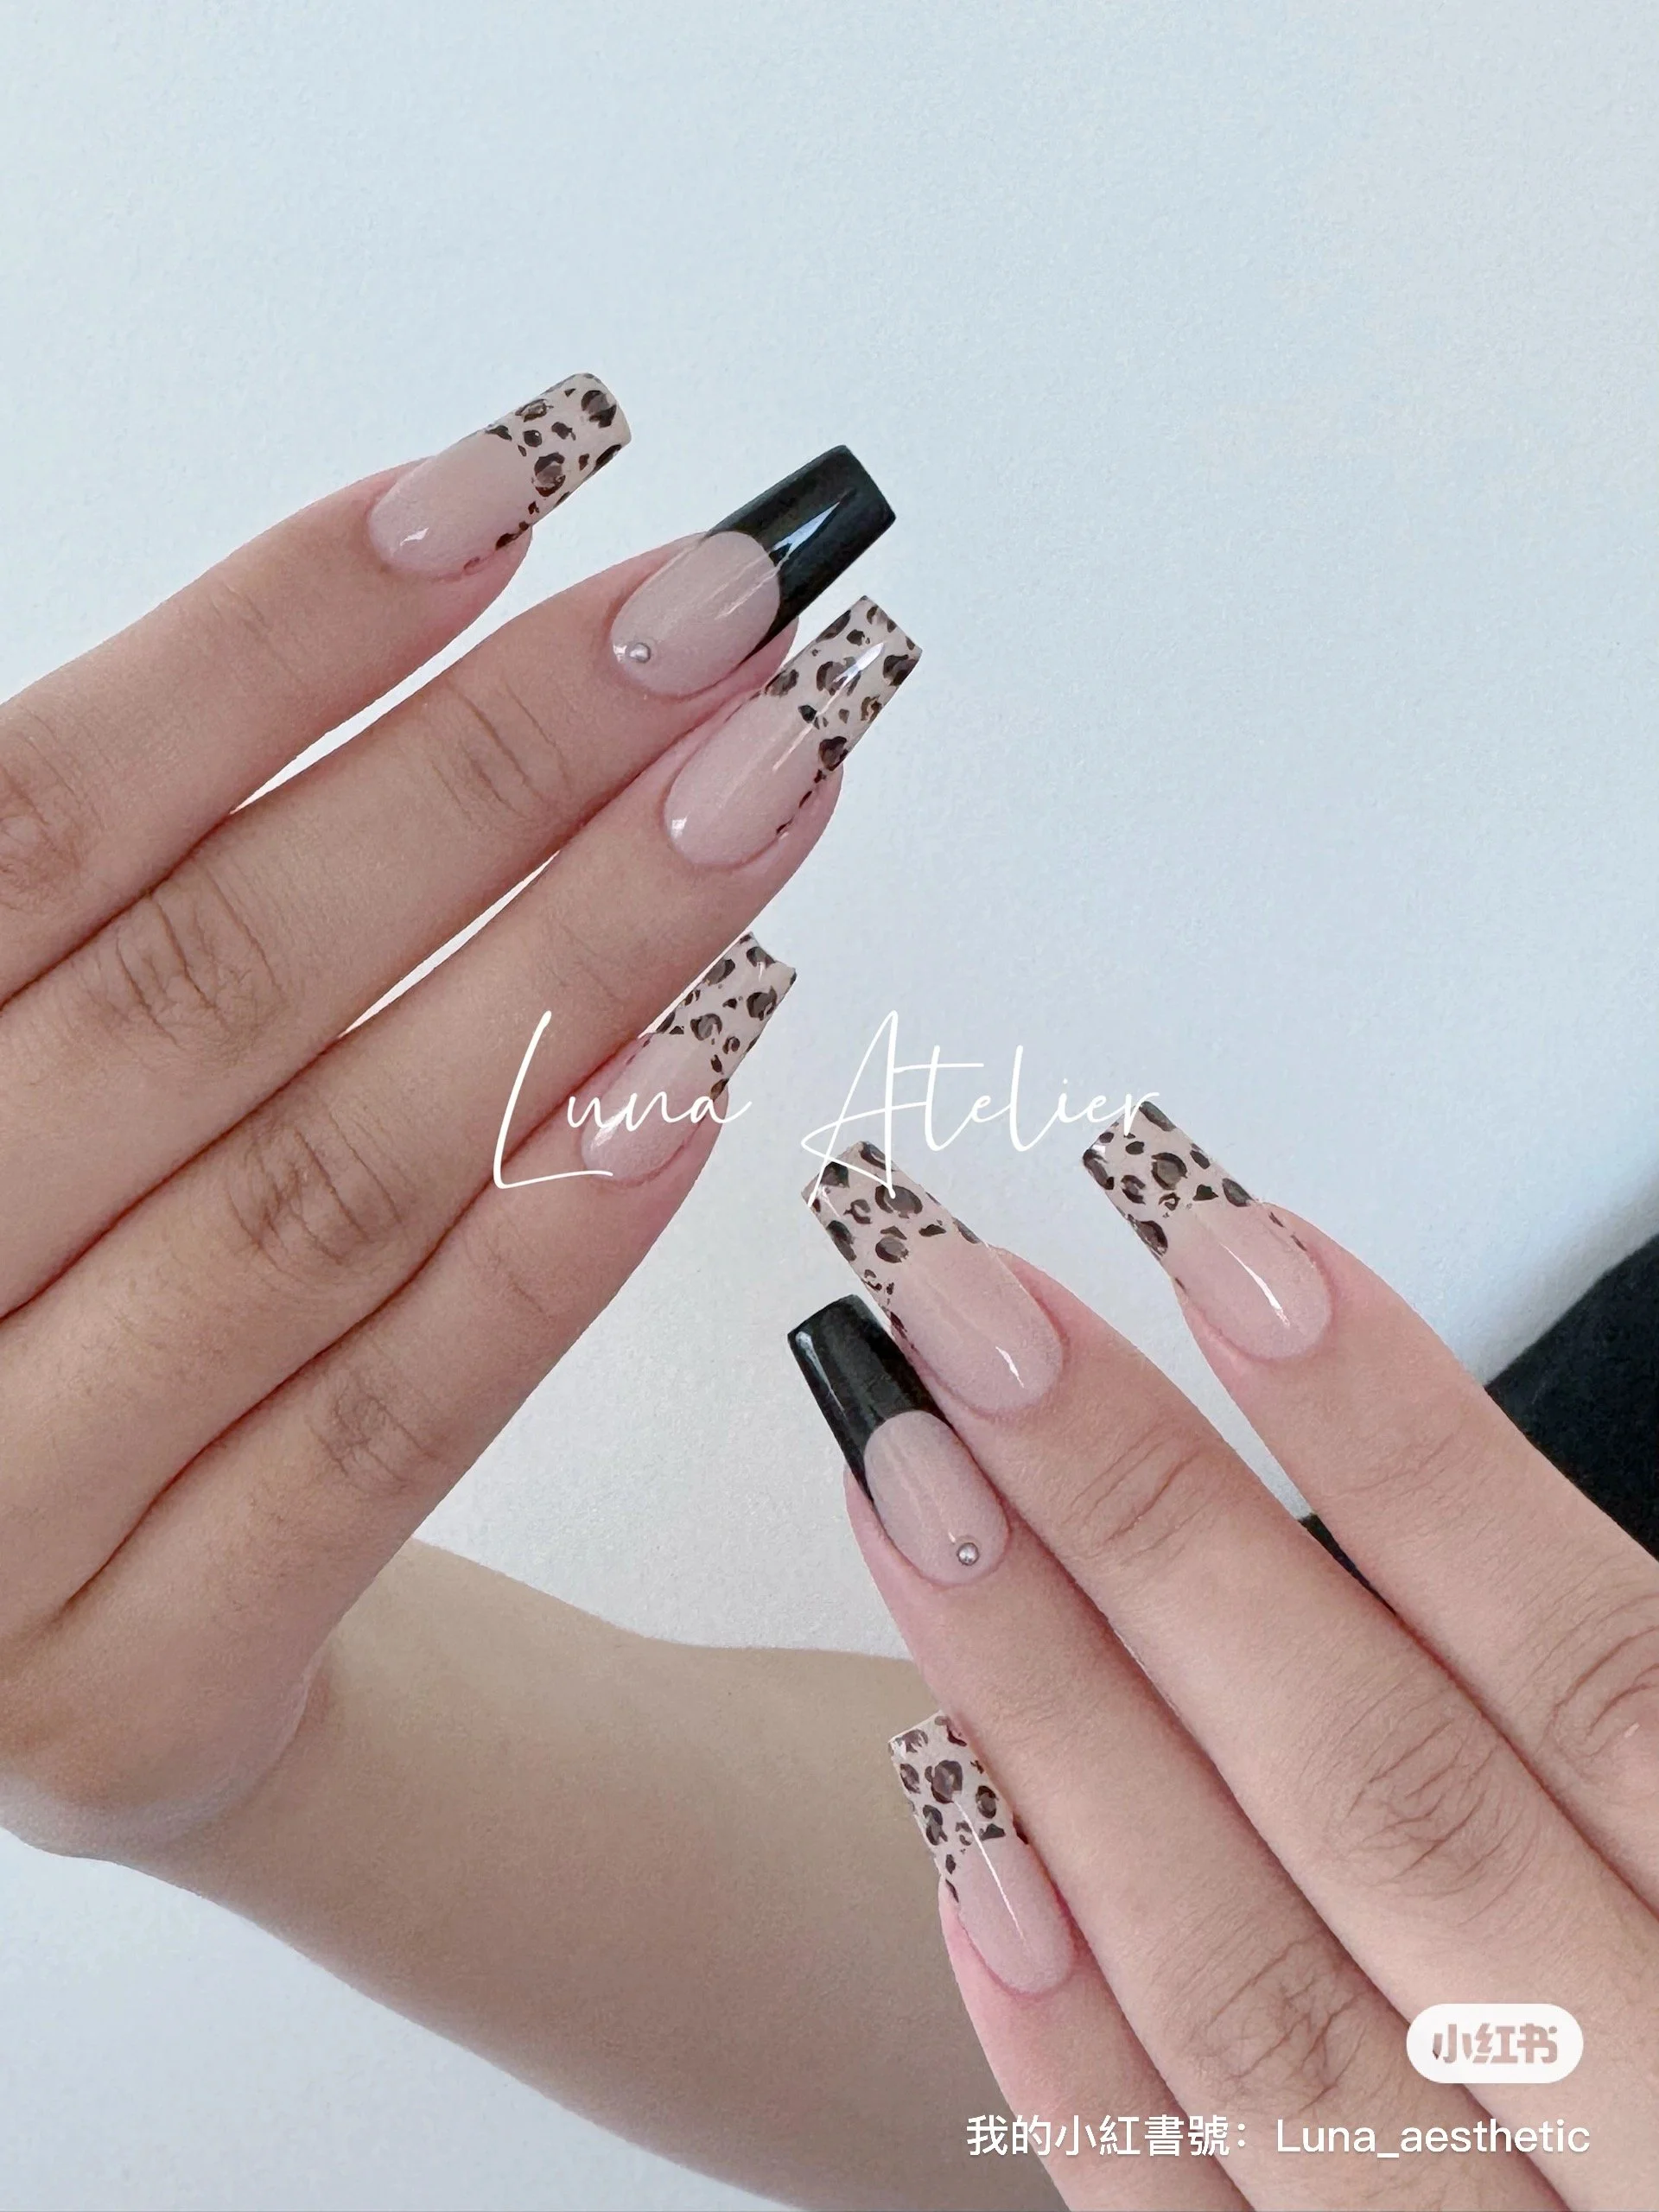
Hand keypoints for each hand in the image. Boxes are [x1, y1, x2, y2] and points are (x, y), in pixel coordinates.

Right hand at [0, 378, 908, 1858]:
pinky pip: (378, 1441)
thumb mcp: (37, 1036)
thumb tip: (442, 569)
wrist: (41, 1626)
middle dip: (493, 771)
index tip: (520, 477)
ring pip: (315, 1198)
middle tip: (729, 619)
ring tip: (766, 793)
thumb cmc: (50, 1257)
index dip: (276, 634)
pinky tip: (702, 1070)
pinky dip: (544, 1251)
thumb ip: (154, 877)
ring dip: (574, 969)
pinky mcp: (137, 1695)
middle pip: (207, 985)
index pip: (37, 823)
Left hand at [792, 1111, 1658, 2208]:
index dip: (1407, 1446)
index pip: (1600, 1674)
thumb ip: (1648, 1719)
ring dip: (1059, 1722)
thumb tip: (1419, 1493)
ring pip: (1263, 1989)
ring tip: (902, 1495)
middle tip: (969, 1319)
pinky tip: (951, 1829)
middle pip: (1389, 1797)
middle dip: (1157, 1534)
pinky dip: (1076, 2044)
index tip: (1221, 1242)